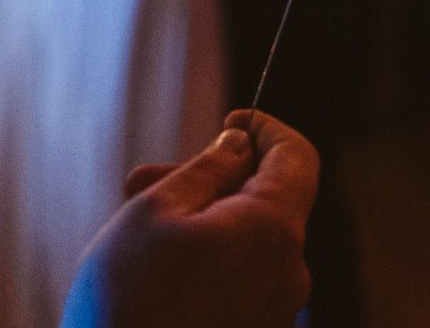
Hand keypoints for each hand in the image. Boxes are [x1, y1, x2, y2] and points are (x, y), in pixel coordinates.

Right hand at [62, 110, 317, 327]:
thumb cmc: (131, 299)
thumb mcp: (156, 211)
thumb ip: (207, 169)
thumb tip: (240, 143)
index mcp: (274, 231)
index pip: (298, 157)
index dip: (266, 128)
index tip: (231, 120)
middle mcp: (289, 274)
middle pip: (266, 201)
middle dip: (209, 180)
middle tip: (142, 180)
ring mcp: (274, 313)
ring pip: (248, 243)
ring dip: (199, 221)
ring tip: (134, 225)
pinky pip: (241, 282)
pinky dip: (207, 260)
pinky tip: (155, 265)